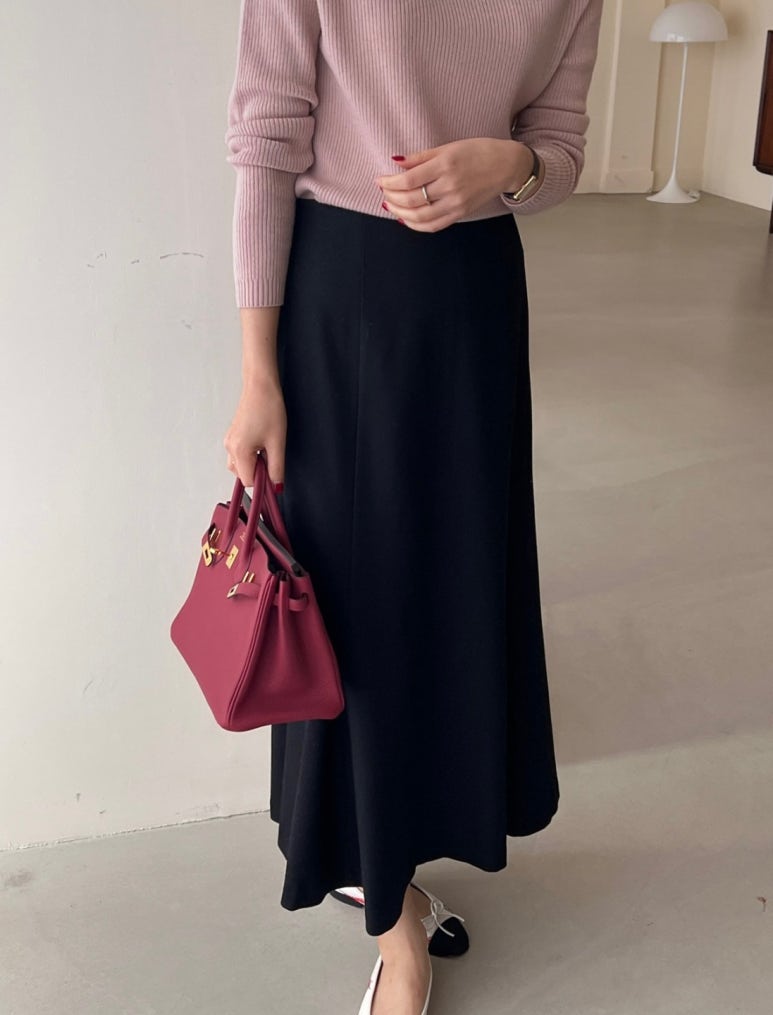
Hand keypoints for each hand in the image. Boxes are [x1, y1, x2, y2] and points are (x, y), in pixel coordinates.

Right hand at [223, 375, 286, 489]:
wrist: (260, 386)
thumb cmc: (268, 408)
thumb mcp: (277, 443)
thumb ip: (276, 468)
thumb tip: (276, 486)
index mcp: (239, 451)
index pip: (248, 481)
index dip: (263, 481)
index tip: (274, 474)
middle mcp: (230, 448)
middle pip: (243, 475)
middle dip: (258, 471)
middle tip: (272, 455)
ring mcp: (229, 441)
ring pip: (241, 465)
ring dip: (254, 463)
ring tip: (267, 446)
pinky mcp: (232, 436)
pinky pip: (240, 454)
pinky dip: (251, 455)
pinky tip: (261, 442)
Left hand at [375, 137, 534, 231]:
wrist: (506, 166)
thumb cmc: (478, 151)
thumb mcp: (449, 147)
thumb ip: (422, 157)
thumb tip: (396, 162)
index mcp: (446, 165)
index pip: (409, 180)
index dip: (389, 183)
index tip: (379, 180)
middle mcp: (450, 186)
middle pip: (412, 200)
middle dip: (392, 198)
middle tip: (383, 193)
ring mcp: (456, 203)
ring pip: (420, 217)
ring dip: (400, 213)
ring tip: (390, 206)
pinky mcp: (460, 213)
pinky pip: (434, 225)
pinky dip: (416, 225)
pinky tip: (406, 219)